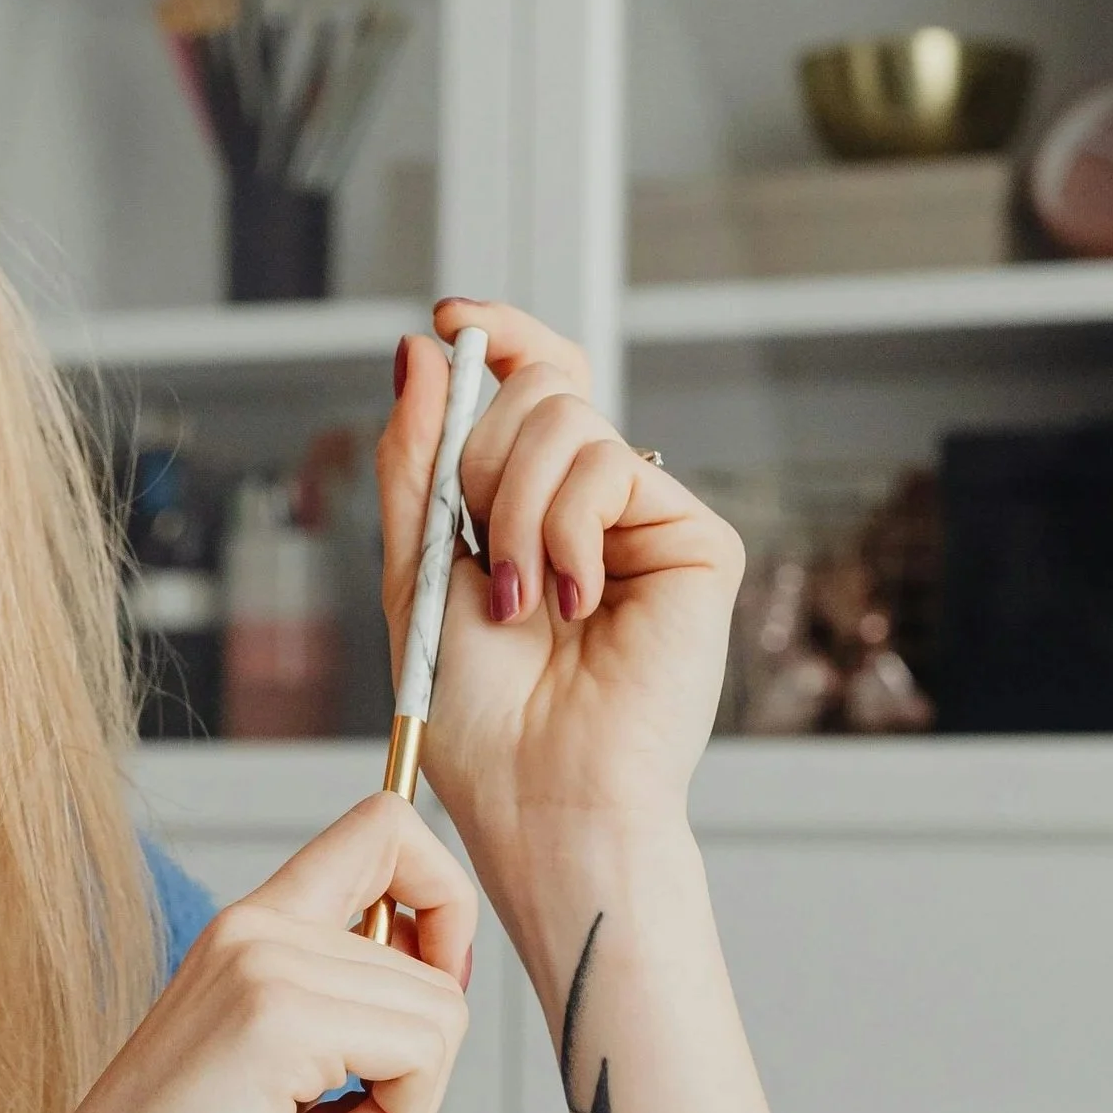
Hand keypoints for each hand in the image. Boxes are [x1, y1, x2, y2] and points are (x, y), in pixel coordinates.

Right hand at [0, 797, 473, 1112]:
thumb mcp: (272, 1070)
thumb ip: (343, 1011)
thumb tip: (443, 986)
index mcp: (250, 929)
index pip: (385, 828)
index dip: (443, 900)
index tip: (426, 990)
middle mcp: (256, 927)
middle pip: (437, 963)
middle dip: (416, 1070)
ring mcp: (263, 964)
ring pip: (441, 1013)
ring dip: (403, 1106)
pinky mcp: (277, 1019)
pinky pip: (423, 1054)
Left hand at [377, 301, 743, 851]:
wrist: (541, 795)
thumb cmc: (480, 719)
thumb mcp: (418, 570)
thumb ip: (416, 461)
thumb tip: (421, 349)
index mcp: (532, 509)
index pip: (530, 385)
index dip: (498, 336)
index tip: (449, 317)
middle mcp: (596, 506)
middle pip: (541, 389)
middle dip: (481, 458)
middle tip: (481, 552)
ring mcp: (647, 519)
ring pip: (567, 417)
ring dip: (515, 508)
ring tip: (521, 600)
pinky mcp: (696, 541)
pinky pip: (613, 464)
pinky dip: (566, 527)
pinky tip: (573, 600)